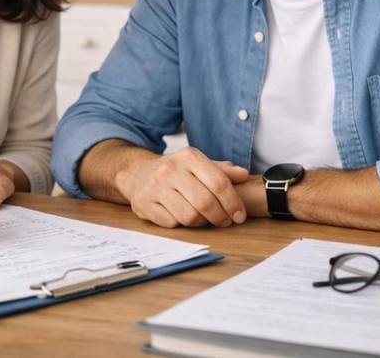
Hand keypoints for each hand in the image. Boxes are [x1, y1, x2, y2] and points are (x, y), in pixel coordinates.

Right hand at [117, 147, 250, 227]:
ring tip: (203, 219)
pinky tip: (182, 216)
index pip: (219, 183)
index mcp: (189, 156)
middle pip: (205, 203)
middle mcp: (170, 169)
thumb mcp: (197, 164)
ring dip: (201, 223)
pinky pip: (172, 223)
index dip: (233, 203)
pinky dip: (181, 224)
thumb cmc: (175, 171)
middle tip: (225, 222)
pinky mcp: (144, 204)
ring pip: (189, 216)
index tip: (239, 215)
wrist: (136, 173)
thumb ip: (222, 170)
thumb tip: (243, 175)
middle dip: (220, 217)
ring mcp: (155, 187)